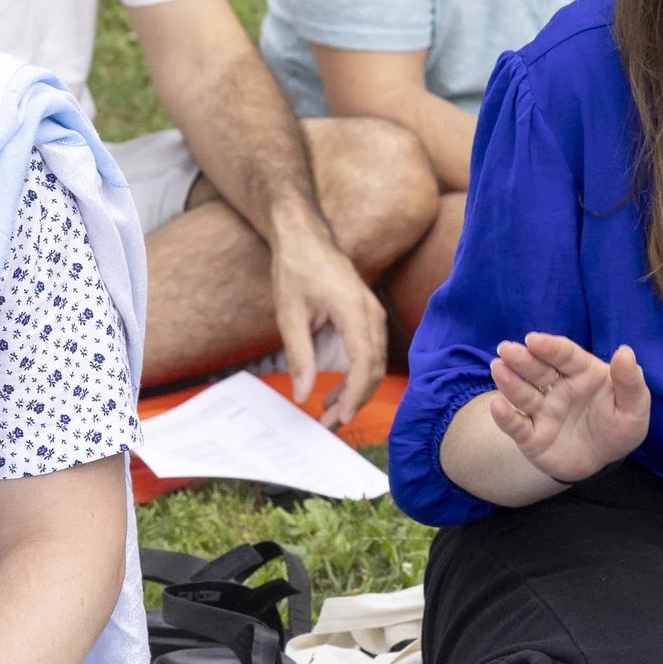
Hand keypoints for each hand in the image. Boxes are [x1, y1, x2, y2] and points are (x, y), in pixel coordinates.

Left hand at [269, 215, 386, 431]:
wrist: (305, 238)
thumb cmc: (296, 270)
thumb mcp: (289, 315)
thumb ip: (299, 356)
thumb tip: (303, 394)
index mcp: (353, 309)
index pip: (364, 362)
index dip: (354, 394)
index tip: (338, 416)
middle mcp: (371, 313)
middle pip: (373, 368)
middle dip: (354, 401)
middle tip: (329, 425)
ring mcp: (373, 314)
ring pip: (373, 364)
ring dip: (355, 393)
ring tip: (329, 416)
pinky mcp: (367, 318)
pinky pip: (368, 354)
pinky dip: (354, 378)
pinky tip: (333, 394)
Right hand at [485, 332, 649, 483]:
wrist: (604, 461)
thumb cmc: (619, 426)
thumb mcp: (634, 407)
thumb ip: (630, 381)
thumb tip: (624, 351)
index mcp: (581, 373)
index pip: (564, 355)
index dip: (549, 347)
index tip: (534, 340)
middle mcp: (557, 388)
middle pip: (538, 371)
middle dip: (522, 359)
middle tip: (506, 349)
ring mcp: (542, 412)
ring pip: (523, 395)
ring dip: (509, 382)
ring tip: (498, 368)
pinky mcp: (532, 437)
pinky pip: (517, 426)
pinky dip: (505, 417)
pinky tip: (497, 406)